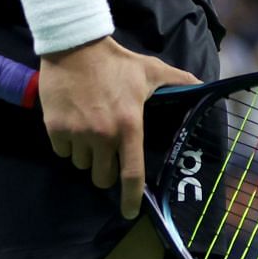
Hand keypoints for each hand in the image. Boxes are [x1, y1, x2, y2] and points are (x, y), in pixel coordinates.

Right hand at [39, 36, 199, 218]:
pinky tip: (72, 124)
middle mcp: (103, 135)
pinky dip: (67, 145)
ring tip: (89, 130)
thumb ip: (179, 80)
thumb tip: (203, 85)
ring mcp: (77, 134)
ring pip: (81, 164)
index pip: (131, 174)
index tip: (129, 213)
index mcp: (129, 126)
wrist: (74, 45)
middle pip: (103, 177)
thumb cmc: (116, 61)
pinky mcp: (54, 129)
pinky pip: (62, 152)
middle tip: (107, 151)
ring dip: (86, 155)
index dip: (131, 198)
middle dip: (106, 170)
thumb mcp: (151, 69)